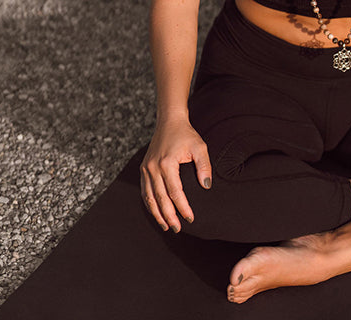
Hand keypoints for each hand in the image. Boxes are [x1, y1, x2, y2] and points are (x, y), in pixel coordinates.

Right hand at [140, 116, 211, 231]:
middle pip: (161, 199)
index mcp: (167, 163)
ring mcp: (146, 169)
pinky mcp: (144, 168)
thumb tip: (206, 186)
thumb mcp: (200, 147)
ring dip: (157, 214)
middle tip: (178, 229)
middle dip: (169, 216)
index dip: (182, 207)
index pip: (175, 192)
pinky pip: (145, 191)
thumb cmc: (186, 135)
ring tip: (166, 226)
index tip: (190, 218)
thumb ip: (204, 166)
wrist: (169, 122)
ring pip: (150, 198)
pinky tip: (157, 213)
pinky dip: (150, 204)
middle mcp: (153, 168)